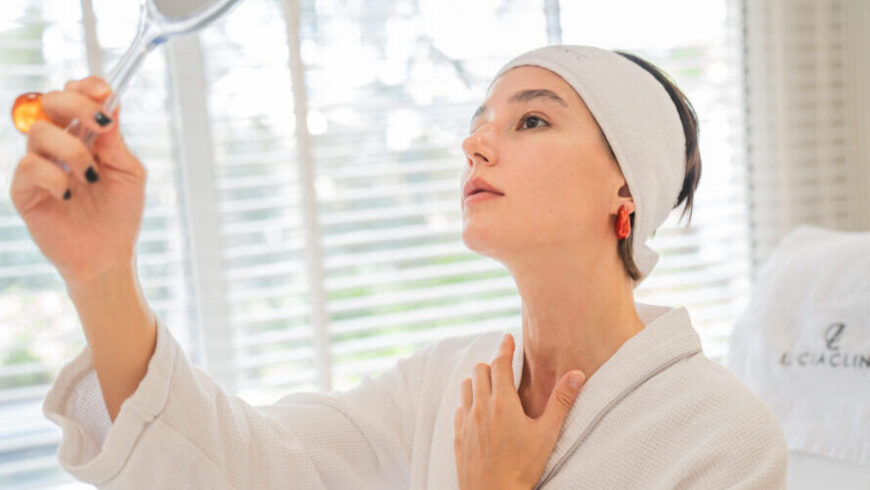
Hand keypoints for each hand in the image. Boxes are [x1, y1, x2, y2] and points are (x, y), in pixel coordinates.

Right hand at [9, 76, 147, 286]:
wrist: (108, 255)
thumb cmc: (120, 213)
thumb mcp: (129, 173)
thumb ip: (116, 142)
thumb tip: (108, 108)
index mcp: (84, 135)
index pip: (75, 96)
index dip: (87, 87)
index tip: (106, 91)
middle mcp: (58, 144)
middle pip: (49, 101)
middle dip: (75, 104)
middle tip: (100, 123)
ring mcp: (39, 164)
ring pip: (40, 131)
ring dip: (73, 150)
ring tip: (91, 177)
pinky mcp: (24, 189)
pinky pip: (29, 165)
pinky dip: (54, 176)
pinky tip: (70, 194)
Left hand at [454, 333, 586, 489]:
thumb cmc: (523, 468)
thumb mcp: (547, 434)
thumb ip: (561, 401)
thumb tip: (577, 374)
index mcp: (502, 404)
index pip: (500, 364)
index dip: (505, 348)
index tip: (508, 338)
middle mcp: (480, 408)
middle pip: (479, 371)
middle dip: (492, 364)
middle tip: (504, 366)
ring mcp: (466, 422)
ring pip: (466, 387)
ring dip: (477, 381)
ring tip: (491, 386)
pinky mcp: (458, 437)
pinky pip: (459, 409)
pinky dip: (468, 403)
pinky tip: (478, 411)